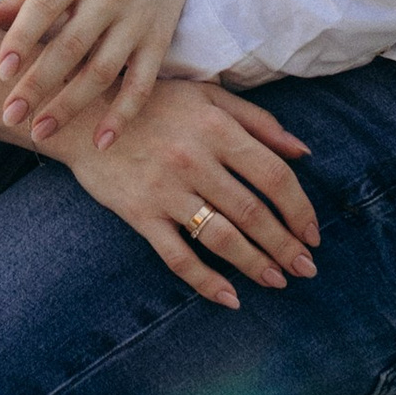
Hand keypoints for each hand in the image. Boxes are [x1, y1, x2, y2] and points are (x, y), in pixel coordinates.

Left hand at [0, 0, 199, 143]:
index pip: (44, 6)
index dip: (21, 38)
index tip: (2, 72)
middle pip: (71, 46)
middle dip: (38, 85)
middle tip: (10, 116)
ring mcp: (136, 20)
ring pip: (102, 71)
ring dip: (70, 106)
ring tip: (40, 133)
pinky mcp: (158, 42)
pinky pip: (141, 85)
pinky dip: (122, 115)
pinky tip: (100, 142)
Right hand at [34, 78, 316, 308]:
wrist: (82, 113)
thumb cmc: (153, 102)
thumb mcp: (207, 96)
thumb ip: (258, 121)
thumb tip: (303, 151)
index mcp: (217, 128)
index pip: (273, 176)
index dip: (300, 209)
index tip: (313, 233)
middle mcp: (195, 160)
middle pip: (253, 212)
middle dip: (286, 245)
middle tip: (306, 269)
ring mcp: (166, 190)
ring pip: (222, 237)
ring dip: (255, 264)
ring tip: (277, 281)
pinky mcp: (140, 213)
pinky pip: (178, 256)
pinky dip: (206, 281)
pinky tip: (230, 298)